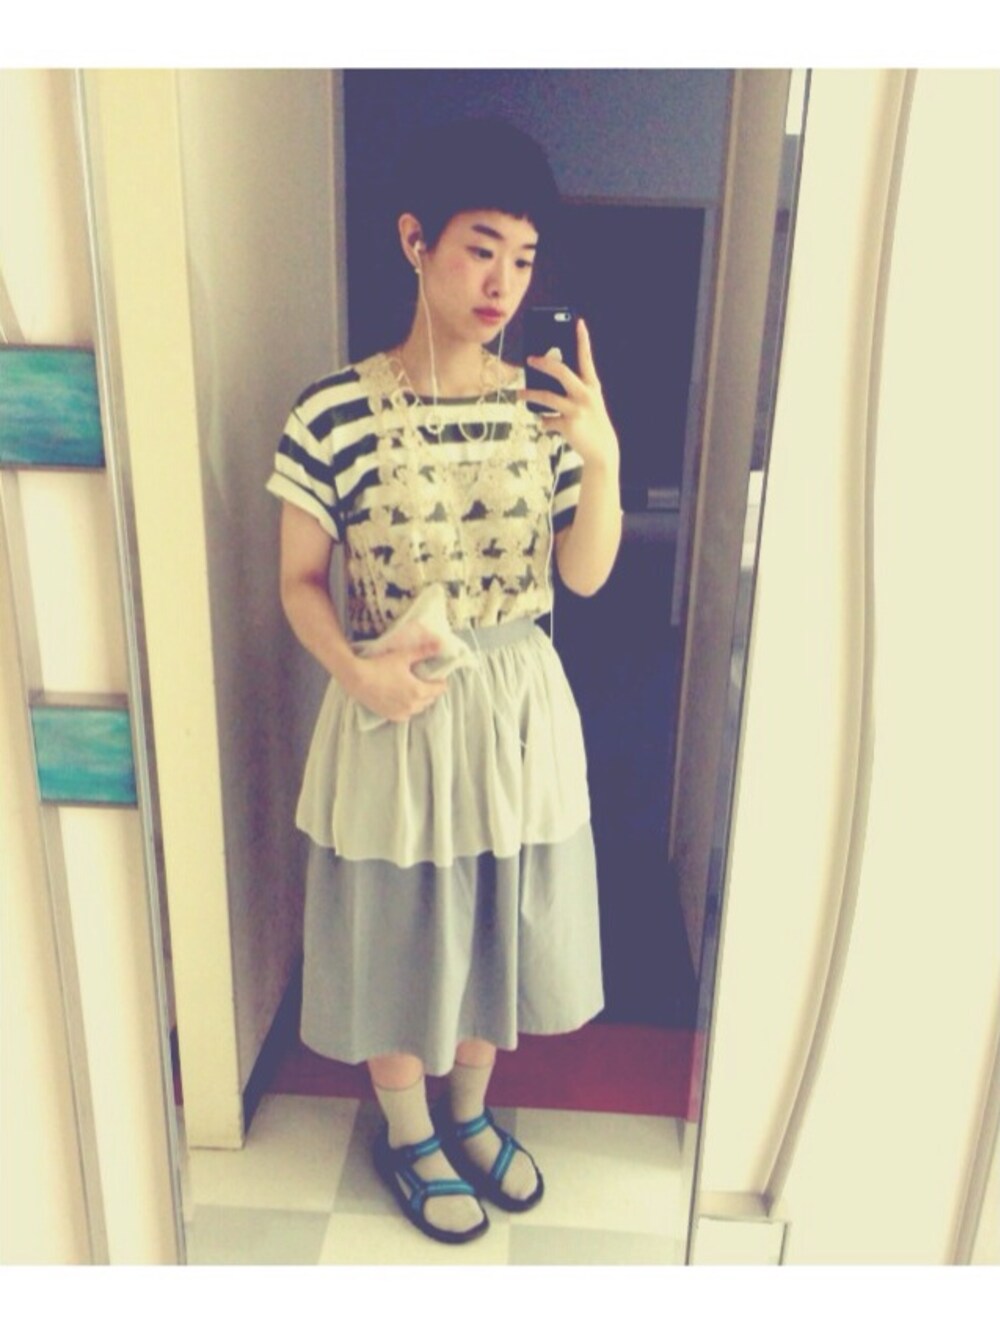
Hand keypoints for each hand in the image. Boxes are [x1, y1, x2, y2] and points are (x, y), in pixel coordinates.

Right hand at [348, 640, 447, 722]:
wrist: (356, 679)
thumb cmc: (380, 666)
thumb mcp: (403, 656)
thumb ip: (423, 651)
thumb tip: (440, 644)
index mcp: (419, 691)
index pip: (439, 690)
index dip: (440, 682)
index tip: (437, 676)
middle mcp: (412, 706)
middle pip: (430, 699)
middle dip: (430, 690)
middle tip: (424, 680)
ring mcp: (401, 712)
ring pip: (418, 708)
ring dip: (420, 701)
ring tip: (413, 689)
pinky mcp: (390, 716)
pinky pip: (406, 715)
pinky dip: (408, 709)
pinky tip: (402, 700)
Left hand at [521, 318, 619, 473]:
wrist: (602, 450)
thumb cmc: (591, 421)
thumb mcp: (587, 402)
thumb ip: (572, 389)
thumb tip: (545, 380)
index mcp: (592, 385)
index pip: (586, 358)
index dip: (583, 339)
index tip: (578, 322)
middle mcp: (586, 394)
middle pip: (561, 371)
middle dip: (544, 363)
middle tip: (530, 359)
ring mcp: (577, 410)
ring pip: (546, 397)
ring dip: (529, 394)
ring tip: (519, 393)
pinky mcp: (568, 425)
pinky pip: (547, 420)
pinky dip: (543, 421)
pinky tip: (543, 422)